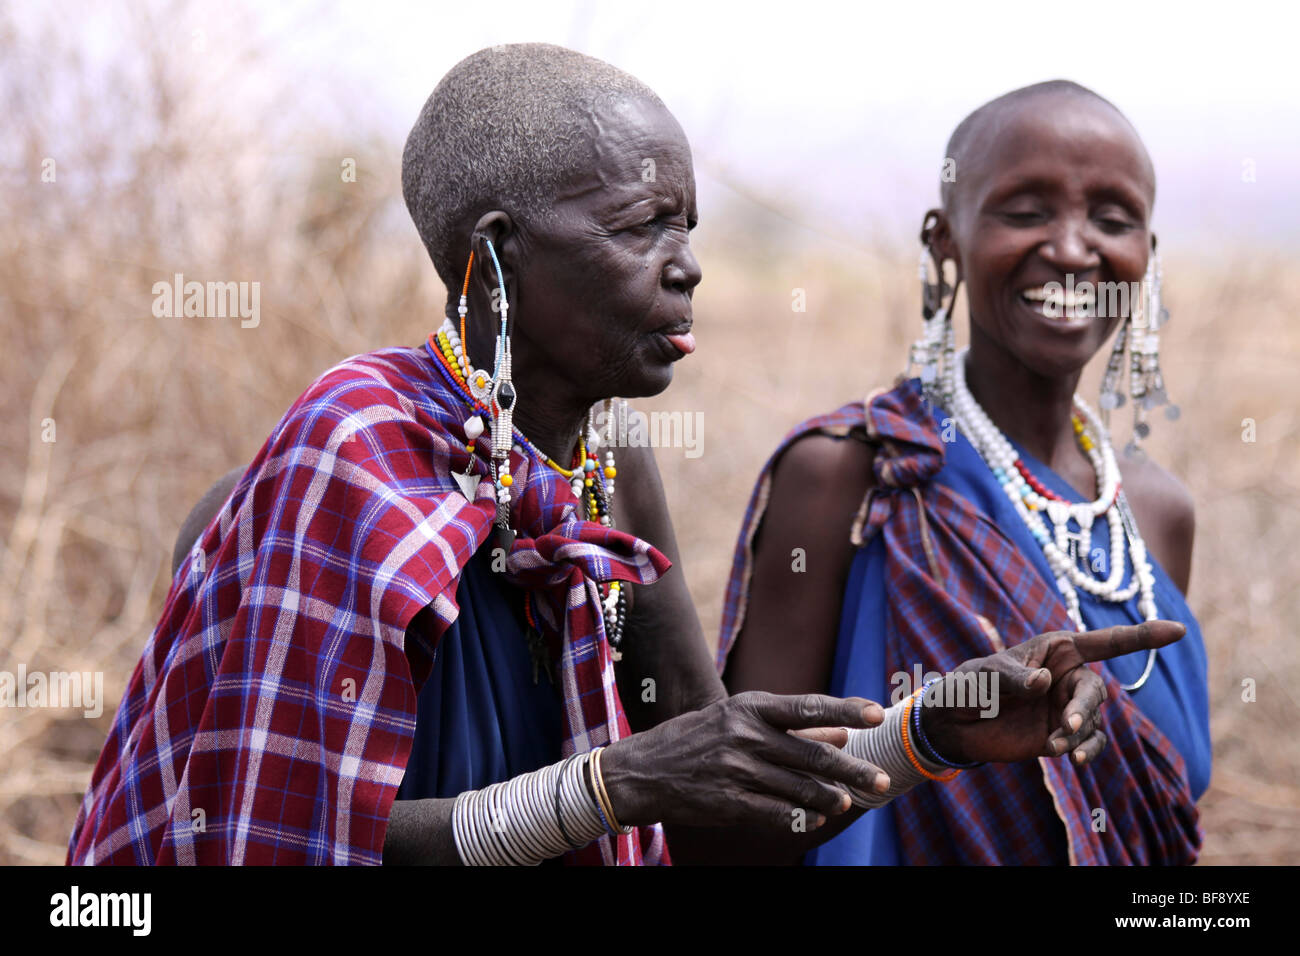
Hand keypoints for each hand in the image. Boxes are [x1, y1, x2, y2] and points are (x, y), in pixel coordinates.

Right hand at [601, 692, 887, 831]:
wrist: (641, 770)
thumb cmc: (695, 739)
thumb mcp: (737, 719)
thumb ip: (789, 726)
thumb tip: (840, 729)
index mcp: (749, 707)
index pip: (807, 706)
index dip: (845, 709)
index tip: (876, 713)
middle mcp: (745, 735)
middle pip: (812, 752)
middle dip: (852, 769)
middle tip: (882, 780)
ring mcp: (736, 769)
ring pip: (798, 786)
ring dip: (828, 797)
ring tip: (847, 802)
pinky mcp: (728, 801)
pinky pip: (774, 812)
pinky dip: (798, 816)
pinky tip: (815, 818)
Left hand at [920, 620, 1185, 766]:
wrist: (953, 724)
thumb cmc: (969, 686)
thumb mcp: (986, 677)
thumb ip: (1014, 678)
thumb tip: (1045, 684)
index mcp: (1056, 650)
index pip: (1105, 642)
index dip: (1141, 635)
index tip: (1177, 630)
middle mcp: (1068, 678)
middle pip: (1097, 691)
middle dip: (1085, 709)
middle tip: (1067, 726)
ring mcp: (1067, 708)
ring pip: (1094, 721)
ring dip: (1080, 735)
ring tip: (1056, 748)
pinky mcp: (1061, 736)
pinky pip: (1087, 744)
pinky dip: (1083, 751)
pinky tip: (1068, 758)